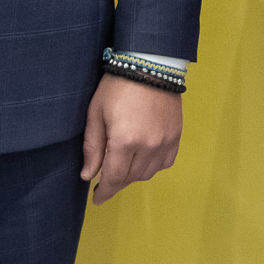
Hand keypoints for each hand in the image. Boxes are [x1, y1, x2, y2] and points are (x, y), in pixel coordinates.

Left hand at [80, 75, 181, 204]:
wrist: (150, 64)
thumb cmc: (117, 86)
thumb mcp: (96, 113)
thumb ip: (92, 147)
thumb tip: (88, 175)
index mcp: (125, 141)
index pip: (113, 178)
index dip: (104, 192)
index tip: (96, 198)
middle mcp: (148, 146)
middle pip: (130, 178)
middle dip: (116, 182)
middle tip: (105, 179)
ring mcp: (165, 142)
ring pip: (148, 173)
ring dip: (133, 175)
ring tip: (123, 166)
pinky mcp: (176, 135)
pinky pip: (165, 162)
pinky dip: (153, 166)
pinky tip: (143, 159)